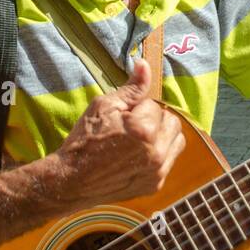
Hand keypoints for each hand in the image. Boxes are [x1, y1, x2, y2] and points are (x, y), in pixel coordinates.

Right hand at [49, 59, 185, 209]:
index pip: (154, 105)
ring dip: (162, 136)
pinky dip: (159, 154)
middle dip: (155, 119)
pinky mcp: (156, 184)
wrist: (72, 180)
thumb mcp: (104, 106)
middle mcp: (156, 152)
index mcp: (144, 130)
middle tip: (131, 127)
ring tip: (139, 139)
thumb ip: (131, 88)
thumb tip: (145, 64)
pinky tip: (138, 155)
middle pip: (172, 121)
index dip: (136, 108)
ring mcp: (158, 171)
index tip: (121, 118)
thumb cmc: (85, 140)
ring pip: (177, 140)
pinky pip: (170, 160)